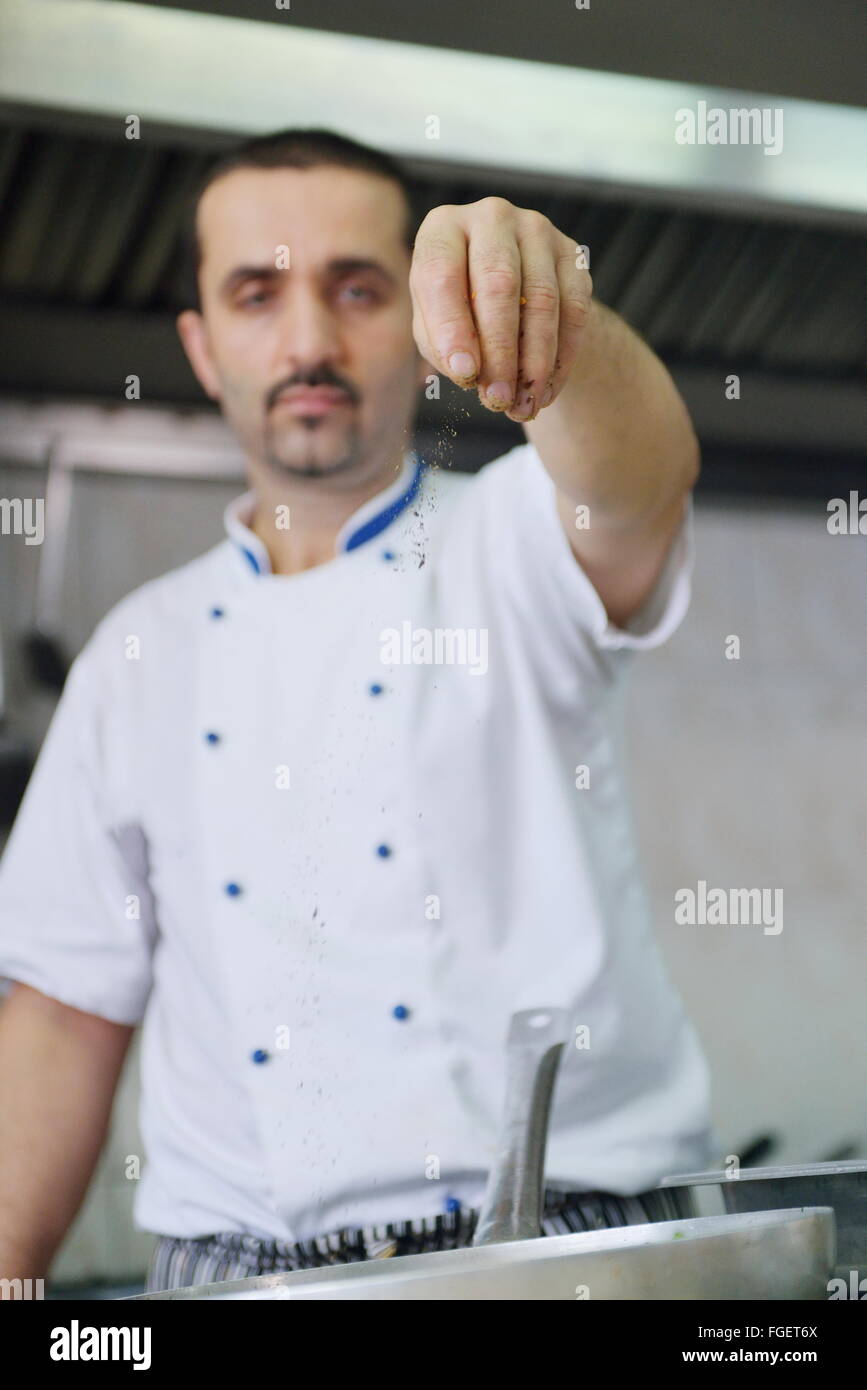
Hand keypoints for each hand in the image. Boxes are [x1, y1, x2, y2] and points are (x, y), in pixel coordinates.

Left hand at [409, 197, 592, 422]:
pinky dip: (562, 357)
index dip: (453, 328)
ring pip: (543, 300)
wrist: (512, 292)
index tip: (465, 375)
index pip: (442, 275)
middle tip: (498, 399)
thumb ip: (443, 347)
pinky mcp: (572, 254)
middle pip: (498, 284)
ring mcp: (536, 230)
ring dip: (534, 362)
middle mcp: (490, 218)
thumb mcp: (434, 328)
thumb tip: (469, 372)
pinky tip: (546, 390)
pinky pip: (575, 309)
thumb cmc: (459, 311)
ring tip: (523, 405)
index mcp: (442, 229)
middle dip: (500, 351)